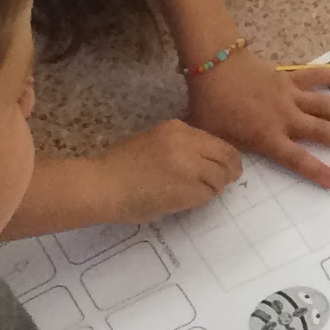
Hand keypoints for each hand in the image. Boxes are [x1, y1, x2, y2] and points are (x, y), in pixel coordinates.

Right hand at [89, 121, 241, 222]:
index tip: (225, 167)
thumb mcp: (153, 143)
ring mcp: (189, 164)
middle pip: (227, 157)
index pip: (217, 141)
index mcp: (177, 128)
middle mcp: (187, 141)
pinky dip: (200, 200)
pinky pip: (208, 195)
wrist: (102, 185)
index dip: (224, 157)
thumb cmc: (119, 168)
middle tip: (224, 183)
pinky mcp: (188, 187)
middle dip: (228, 172)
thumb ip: (181, 147)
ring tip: (194, 194)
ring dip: (213, 188)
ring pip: (220, 178)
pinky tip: (183, 201)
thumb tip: (207, 161)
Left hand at [187, 49, 329, 187]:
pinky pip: (317, 76)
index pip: (297, 159)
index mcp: (267, 137)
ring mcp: (290, 95)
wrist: (212, 64)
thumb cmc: (209, 105)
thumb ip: (225, 157)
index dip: (319, 171)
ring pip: (326, 106)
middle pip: (323, 131)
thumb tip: (230, 173)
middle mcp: (285, 118)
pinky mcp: (290, 77)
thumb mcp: (212, 138)